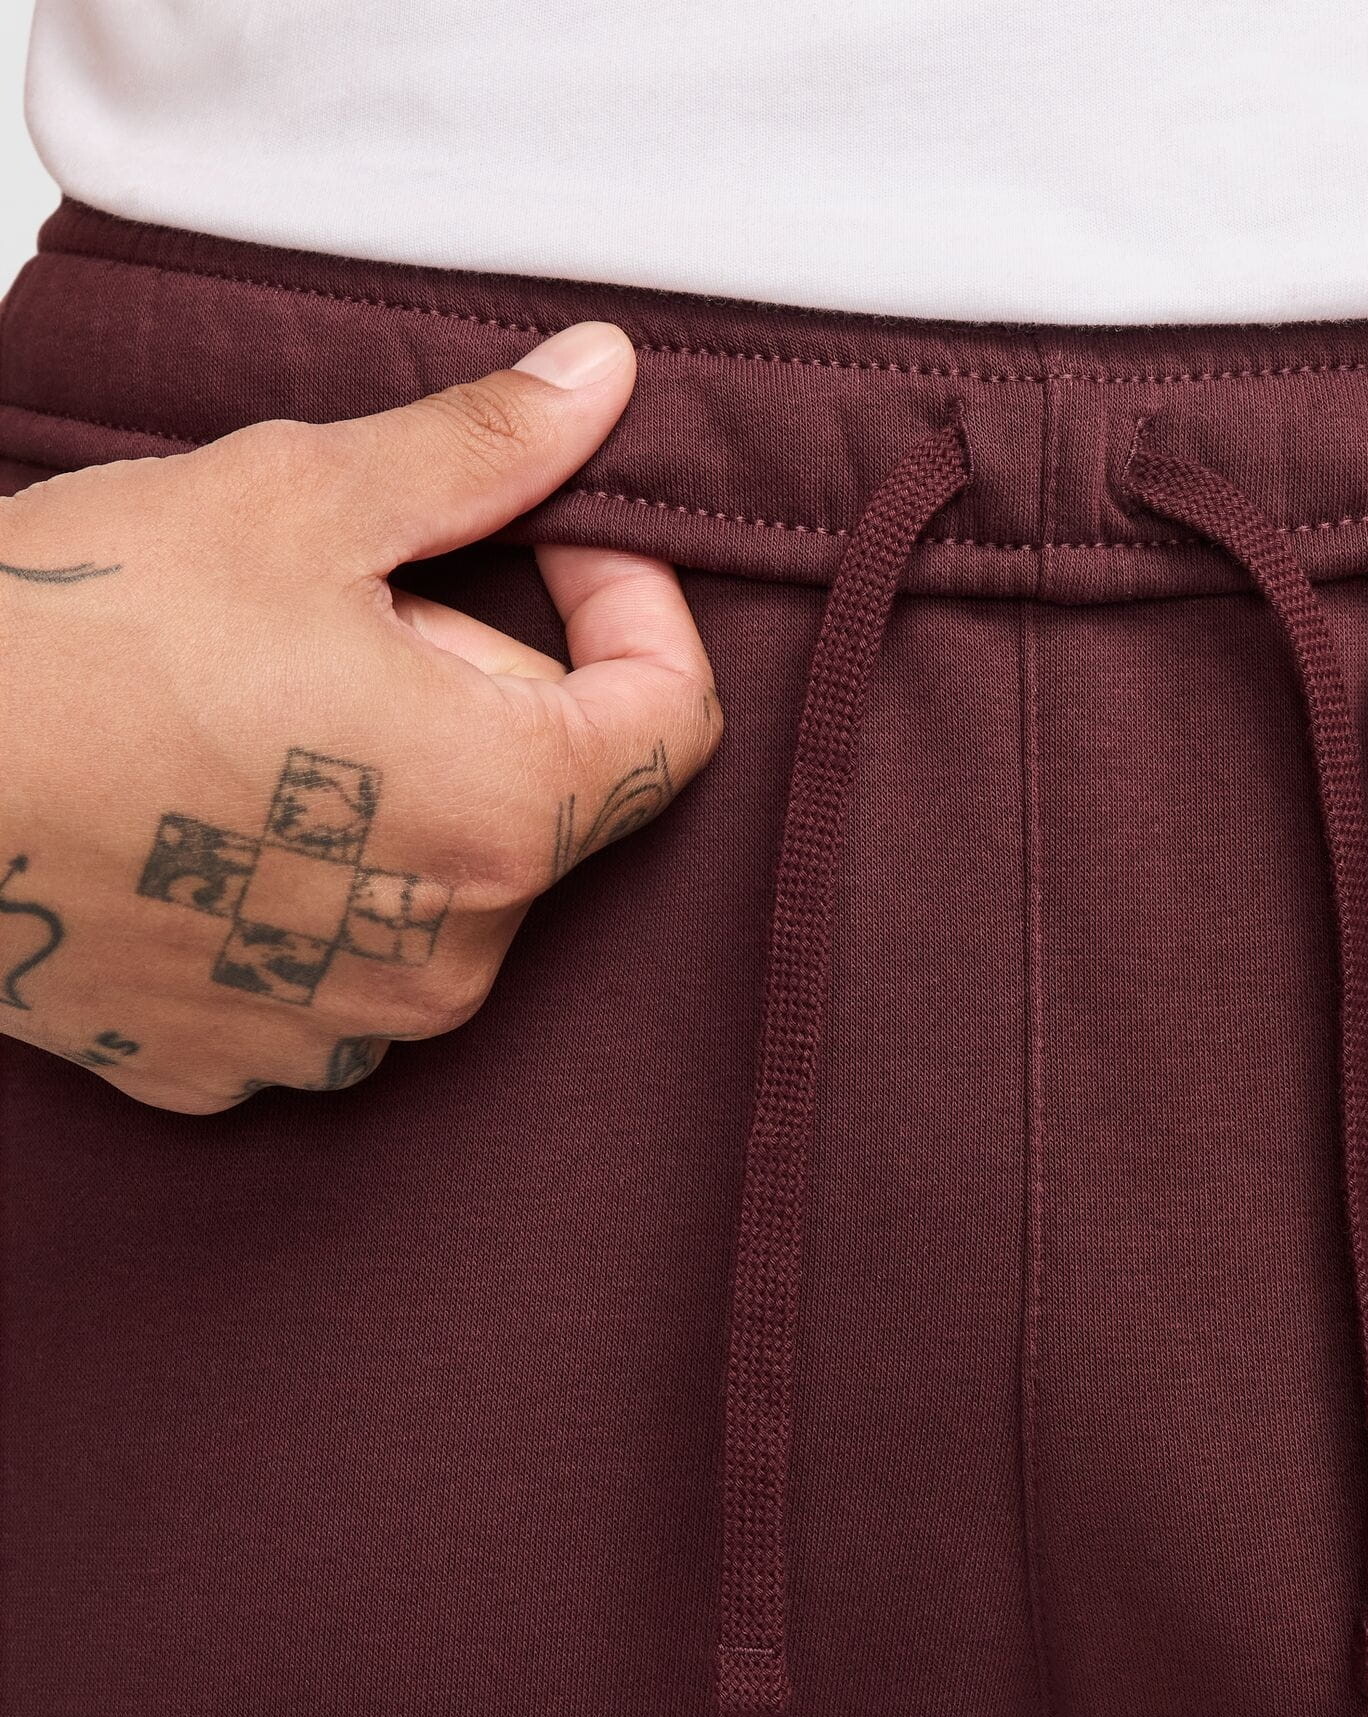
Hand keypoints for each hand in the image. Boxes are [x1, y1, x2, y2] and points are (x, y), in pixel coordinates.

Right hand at [0, 321, 719, 1111]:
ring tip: (251, 712)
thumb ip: (483, 452)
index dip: (637, 612)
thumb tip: (605, 380)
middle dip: (481, 685)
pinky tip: (200, 811)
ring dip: (389, 784)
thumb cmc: (71, 630)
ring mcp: (344, 1023)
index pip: (672, 722)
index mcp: (505, 817)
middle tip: (344, 613)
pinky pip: (330, 954)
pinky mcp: (242, 1060)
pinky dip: (301, 877)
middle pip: (544, 792)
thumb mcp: (300, 500)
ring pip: (438, 875)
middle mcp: (451, 954)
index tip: (563, 550)